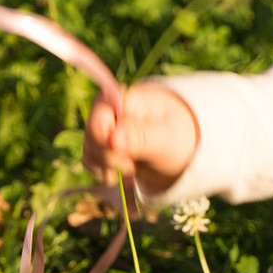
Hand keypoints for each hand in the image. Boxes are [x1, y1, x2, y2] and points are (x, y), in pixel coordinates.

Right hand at [83, 81, 201, 197]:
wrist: (183, 149)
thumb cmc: (179, 136)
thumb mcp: (167, 139)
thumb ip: (141, 138)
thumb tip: (112, 138)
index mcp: (123, 98)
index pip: (98, 121)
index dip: (108, 144)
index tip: (129, 155)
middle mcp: (107, 110)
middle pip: (91, 140)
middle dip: (112, 159)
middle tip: (138, 162)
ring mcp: (102, 129)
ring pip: (89, 155)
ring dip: (111, 169)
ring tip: (137, 165)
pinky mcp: (100, 147)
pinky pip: (91, 165)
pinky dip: (108, 174)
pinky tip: (128, 170)